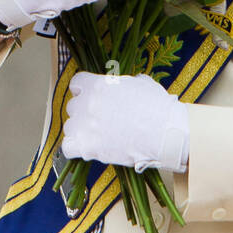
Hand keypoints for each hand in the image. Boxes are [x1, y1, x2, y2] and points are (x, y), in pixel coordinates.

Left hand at [61, 72, 188, 172]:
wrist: (165, 133)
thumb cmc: (158, 108)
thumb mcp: (141, 84)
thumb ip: (123, 83)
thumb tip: (125, 85)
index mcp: (99, 85)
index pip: (77, 83)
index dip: (84, 90)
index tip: (90, 96)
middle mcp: (88, 103)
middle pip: (73, 106)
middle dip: (85, 112)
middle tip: (101, 119)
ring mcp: (85, 125)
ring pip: (70, 127)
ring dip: (81, 130)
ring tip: (98, 135)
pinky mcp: (88, 147)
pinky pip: (67, 147)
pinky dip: (76, 148)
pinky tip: (88, 148)